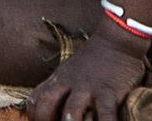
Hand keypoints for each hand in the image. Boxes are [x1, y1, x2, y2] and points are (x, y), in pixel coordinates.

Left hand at [26, 33, 151, 120]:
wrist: (117, 39)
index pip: (35, 99)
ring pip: (71, 111)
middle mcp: (69, 83)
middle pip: (46, 104)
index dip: (34, 116)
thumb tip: (56, 106)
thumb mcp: (70, 69)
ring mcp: (88, 87)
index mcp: (59, 79)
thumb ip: (62, 85)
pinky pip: (105, 114)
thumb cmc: (95, 58)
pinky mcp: (108, 91)